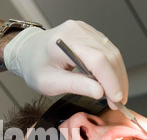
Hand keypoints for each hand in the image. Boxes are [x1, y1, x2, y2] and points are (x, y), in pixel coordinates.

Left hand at [3, 20, 127, 108]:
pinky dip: (112, 69)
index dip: (110, 81)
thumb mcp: (49, 83)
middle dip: (117, 81)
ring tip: (117, 95)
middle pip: (108, 55)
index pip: (96, 59)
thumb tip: (99, 92)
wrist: (27, 51)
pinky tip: (112, 83)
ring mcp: (84, 30)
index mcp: (63, 42)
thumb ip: (75, 86)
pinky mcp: (89, 34)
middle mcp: (76, 31)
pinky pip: (108, 50)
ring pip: (112, 53)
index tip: (117, 98)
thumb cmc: (34, 66)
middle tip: (118, 102)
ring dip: (118, 76)